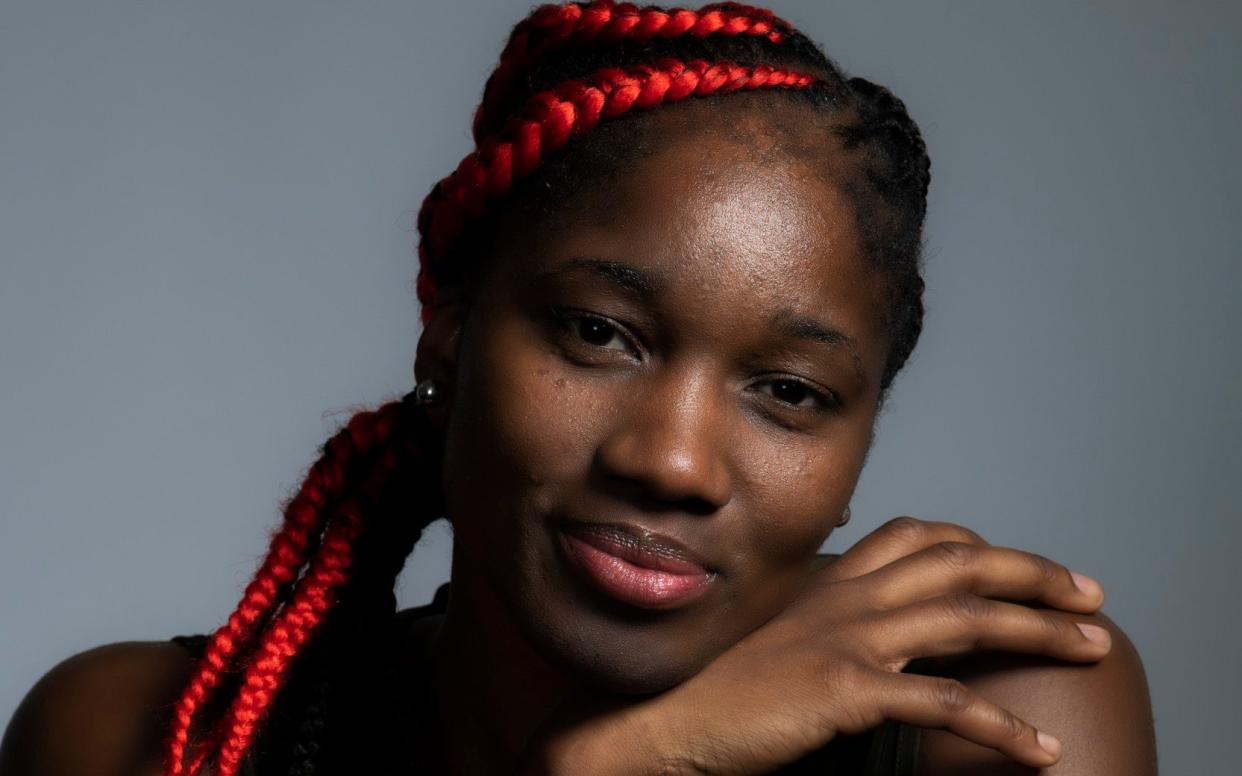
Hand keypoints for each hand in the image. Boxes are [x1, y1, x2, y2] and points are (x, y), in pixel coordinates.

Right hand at [521, 516, 1109, 774]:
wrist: (666, 719)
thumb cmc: (718, 687)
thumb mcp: (780, 638)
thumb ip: (825, 623)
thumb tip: (864, 638)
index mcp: (831, 580)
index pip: (919, 536)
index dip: (980, 545)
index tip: (1021, 567)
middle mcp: (848, 597)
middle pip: (962, 563)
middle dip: (1035, 573)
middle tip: (1089, 594)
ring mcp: (849, 639)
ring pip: (968, 617)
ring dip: (1042, 629)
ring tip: (1093, 645)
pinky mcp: (846, 690)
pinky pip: (946, 705)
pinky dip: (1003, 729)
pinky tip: (1039, 750)